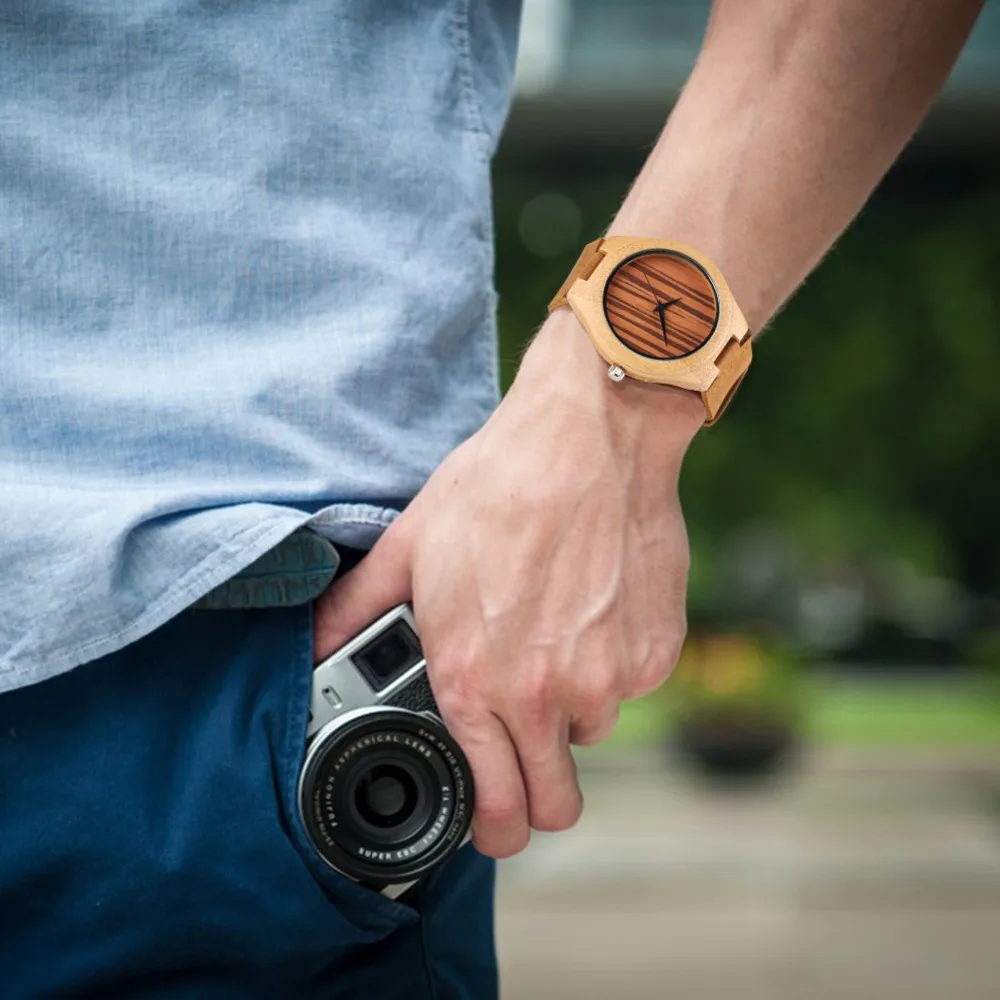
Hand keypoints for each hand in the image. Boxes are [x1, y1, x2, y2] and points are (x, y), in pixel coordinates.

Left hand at [313, 310, 702, 857]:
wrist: (590, 438)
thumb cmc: (499, 486)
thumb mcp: (410, 546)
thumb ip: (355, 611)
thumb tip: (313, 647)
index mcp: (473, 681)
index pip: (495, 807)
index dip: (491, 828)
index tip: (490, 821)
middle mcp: (543, 694)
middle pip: (557, 806)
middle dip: (538, 799)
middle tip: (526, 761)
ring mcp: (608, 677)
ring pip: (590, 733)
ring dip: (570, 708)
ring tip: (550, 637)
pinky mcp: (655, 651)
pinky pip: (630, 683)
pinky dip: (611, 663)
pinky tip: (591, 606)